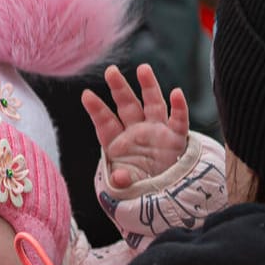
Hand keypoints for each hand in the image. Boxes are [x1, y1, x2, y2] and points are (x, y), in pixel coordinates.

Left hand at [81, 64, 189, 189]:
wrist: (163, 195)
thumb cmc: (139, 187)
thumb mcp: (127, 188)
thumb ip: (123, 182)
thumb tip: (120, 178)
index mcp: (117, 143)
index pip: (105, 123)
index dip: (97, 110)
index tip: (86, 95)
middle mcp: (136, 132)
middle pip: (127, 105)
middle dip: (119, 88)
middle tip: (110, 71)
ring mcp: (156, 131)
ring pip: (152, 104)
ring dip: (148, 86)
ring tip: (143, 69)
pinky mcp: (175, 137)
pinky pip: (178, 120)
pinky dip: (179, 107)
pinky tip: (176, 93)